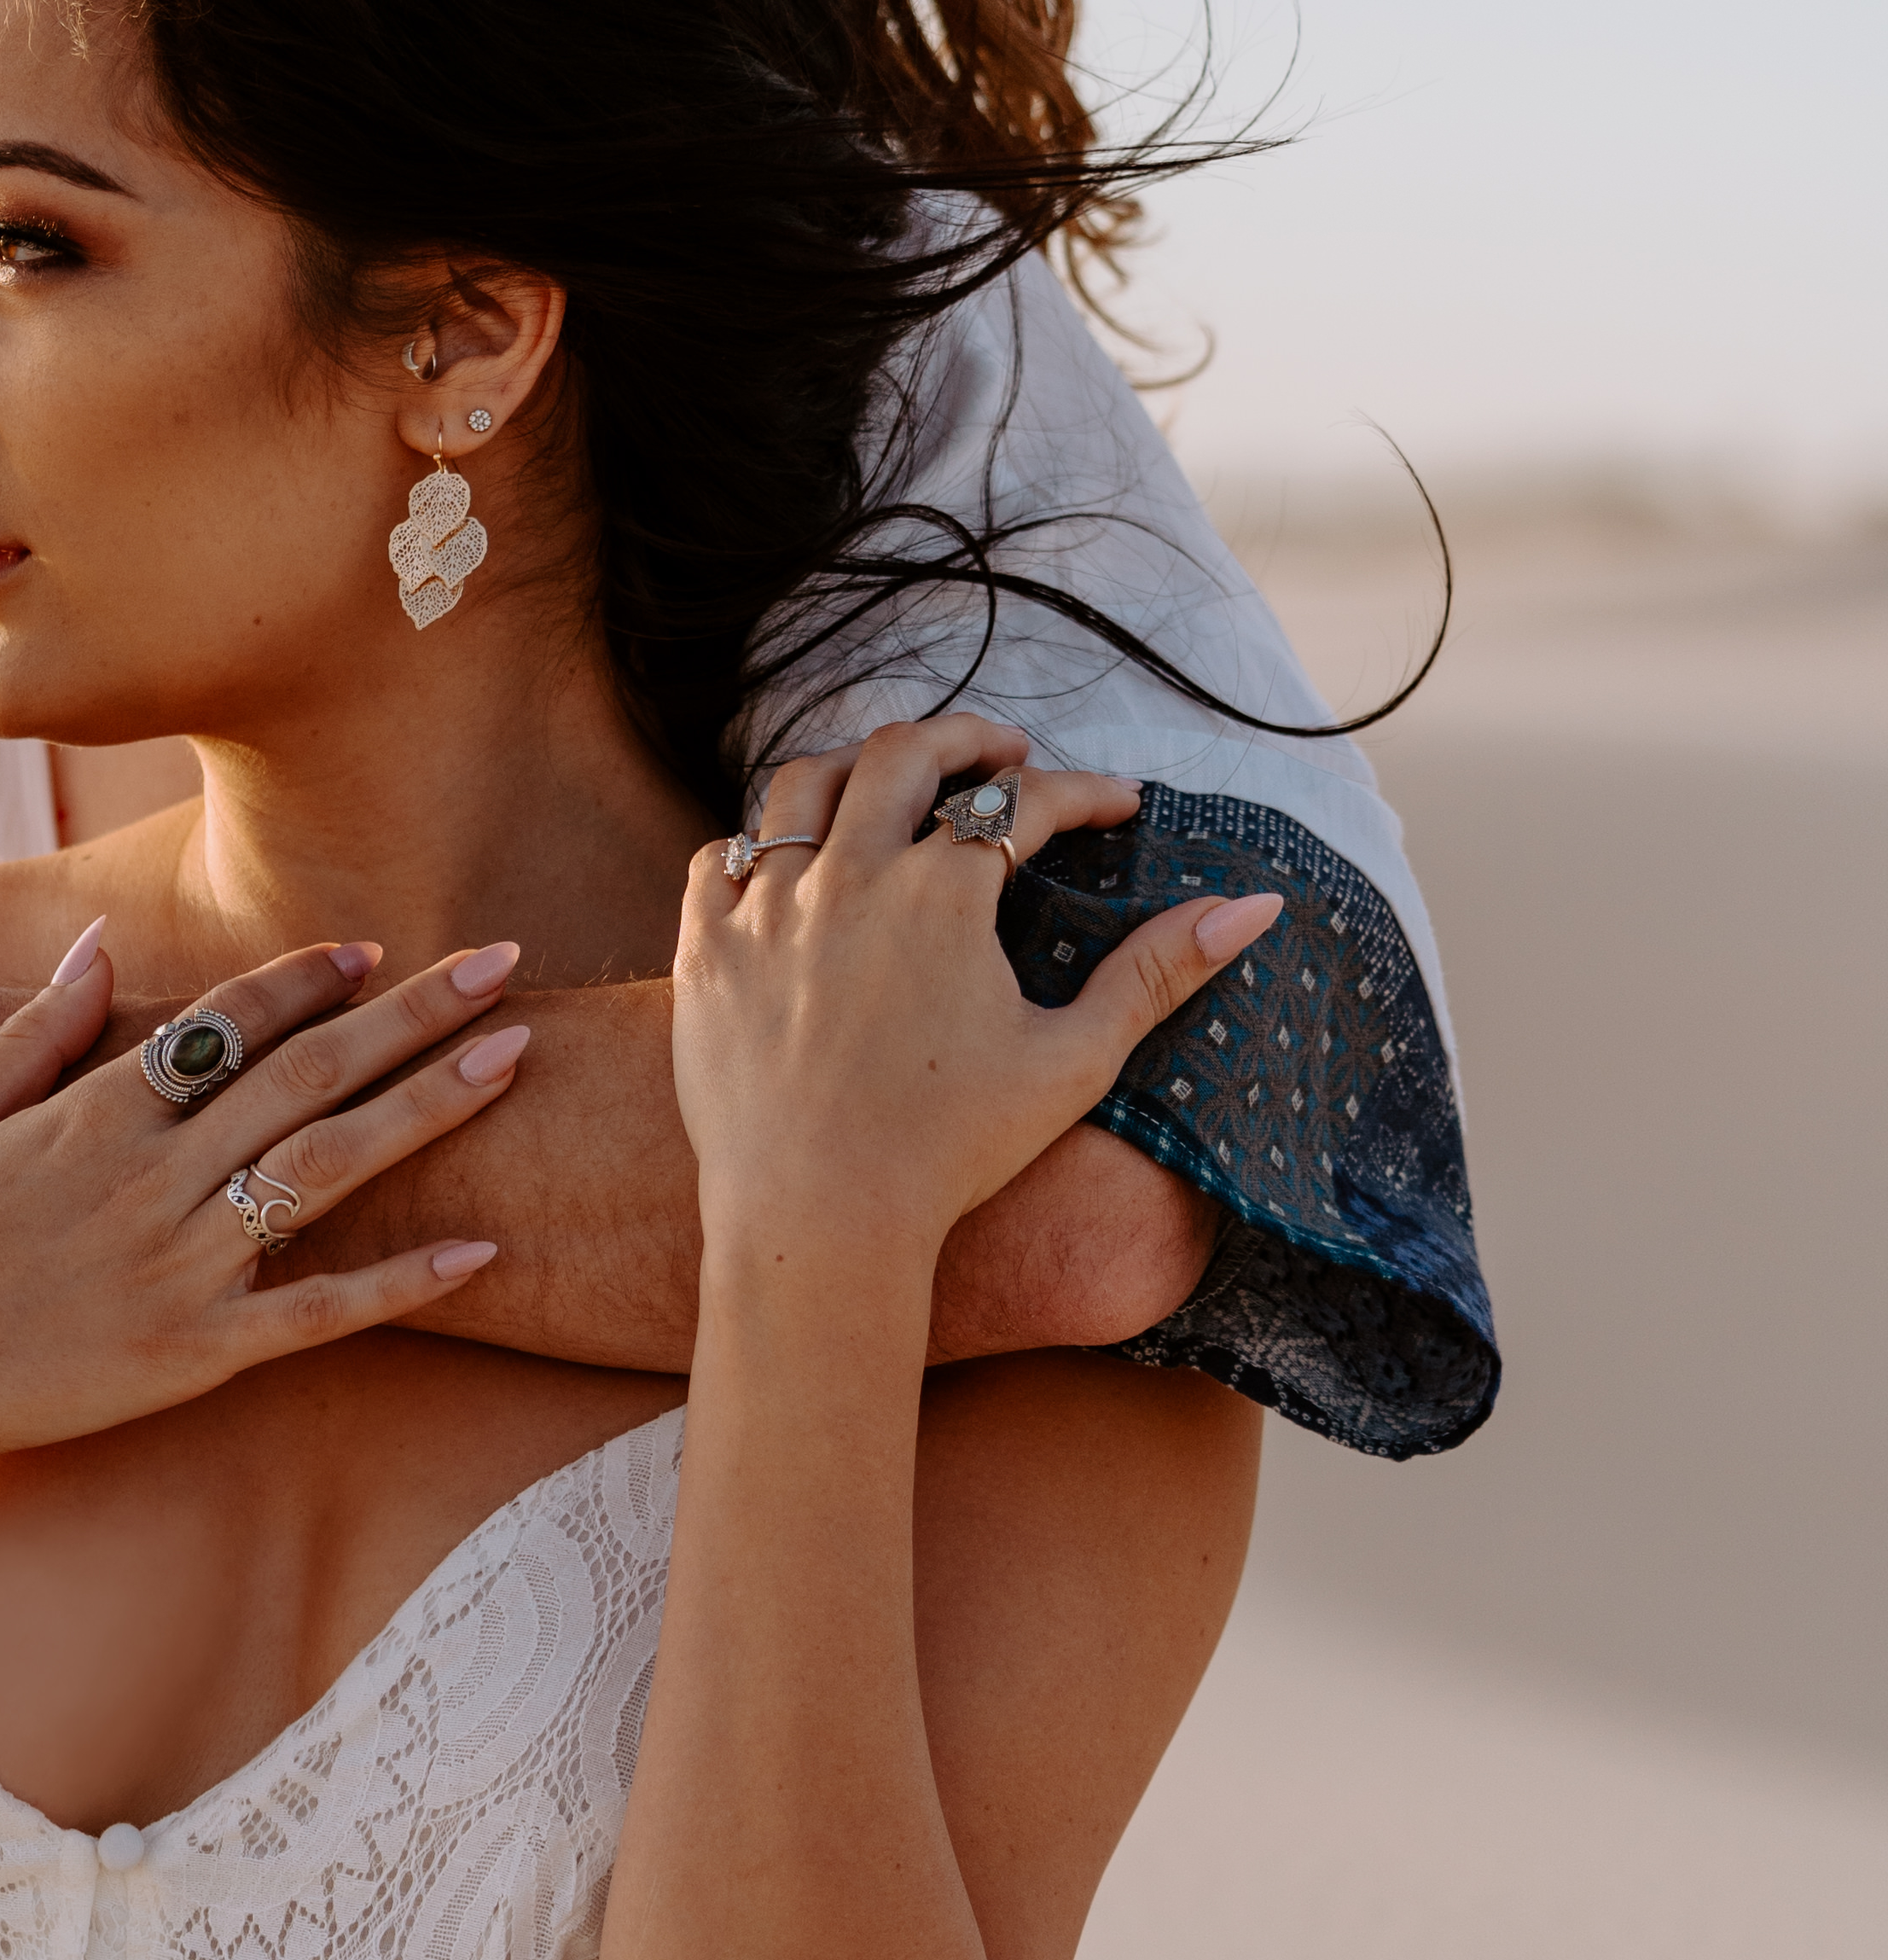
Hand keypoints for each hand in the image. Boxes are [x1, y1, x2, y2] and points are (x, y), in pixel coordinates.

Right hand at [0, 931, 530, 1491]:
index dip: (309, 979)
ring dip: (430, 1107)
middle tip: (502, 964)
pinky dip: (403, 1281)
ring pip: (331, 1169)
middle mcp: (152, 1177)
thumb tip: (103, 947)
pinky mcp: (194, 1354)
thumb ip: (38, 1030)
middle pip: (310, 1075)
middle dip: (414, 1012)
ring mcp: (180, 1266)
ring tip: (512, 1059)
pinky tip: (483, 1248)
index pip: (231, 1023)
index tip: (376, 949)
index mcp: (96, 1112)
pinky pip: (320, 1312)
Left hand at [674, 714, 1281, 1309]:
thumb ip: (1159, 971)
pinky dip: (760, 841)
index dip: (1083, 793)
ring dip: (860, 766)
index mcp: (942, 894)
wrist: (817, 1219)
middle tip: (1006, 758)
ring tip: (899, 782)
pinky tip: (796, 860)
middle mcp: (848, 875)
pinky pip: (721, 856)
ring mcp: (766, 905)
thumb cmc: (952, 1151)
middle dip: (968, 740)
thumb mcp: (1073, 1059)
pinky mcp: (704, 945)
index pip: (1024, 804)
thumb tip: (1254, 907)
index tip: (1119, 803)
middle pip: (905, 754)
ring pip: (804, 783)